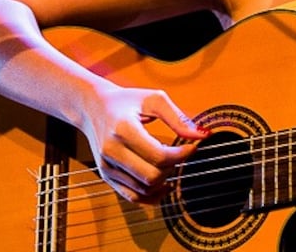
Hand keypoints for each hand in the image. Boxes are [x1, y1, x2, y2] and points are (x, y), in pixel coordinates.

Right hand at [82, 85, 209, 202]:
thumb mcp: (154, 99)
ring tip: (168, 163)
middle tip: (178, 155)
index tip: (191, 147)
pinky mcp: (106, 176)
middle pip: (152, 176)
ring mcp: (107, 166)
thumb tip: (202, 135)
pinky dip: (151, 195)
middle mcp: (112, 151)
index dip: (181, 155)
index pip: (159, 156)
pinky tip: (162, 182)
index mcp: (123, 129)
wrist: (93, 107)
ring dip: (163, 181)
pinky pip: (133, 196)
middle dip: (173, 168)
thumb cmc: (125, 101)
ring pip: (144, 189)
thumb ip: (179, 118)